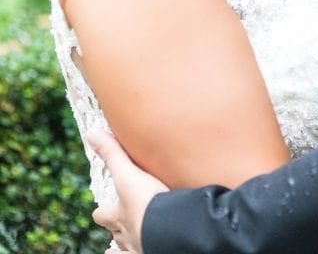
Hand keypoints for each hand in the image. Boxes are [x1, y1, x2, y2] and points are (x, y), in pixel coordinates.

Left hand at [87, 129, 168, 253]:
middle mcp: (125, 234)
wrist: (171, 227)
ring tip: (134, 237)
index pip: (102, 214)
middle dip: (117, 226)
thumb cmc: (147, 202)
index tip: (103, 207)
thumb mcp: (128, 174)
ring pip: (128, 246)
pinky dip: (139, 251)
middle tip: (123, 220)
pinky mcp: (153, 251)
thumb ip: (112, 153)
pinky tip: (144, 249)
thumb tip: (90, 132)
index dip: (102, 210)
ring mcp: (138, 247)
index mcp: (118, 215)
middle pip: (115, 231)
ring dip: (130, 239)